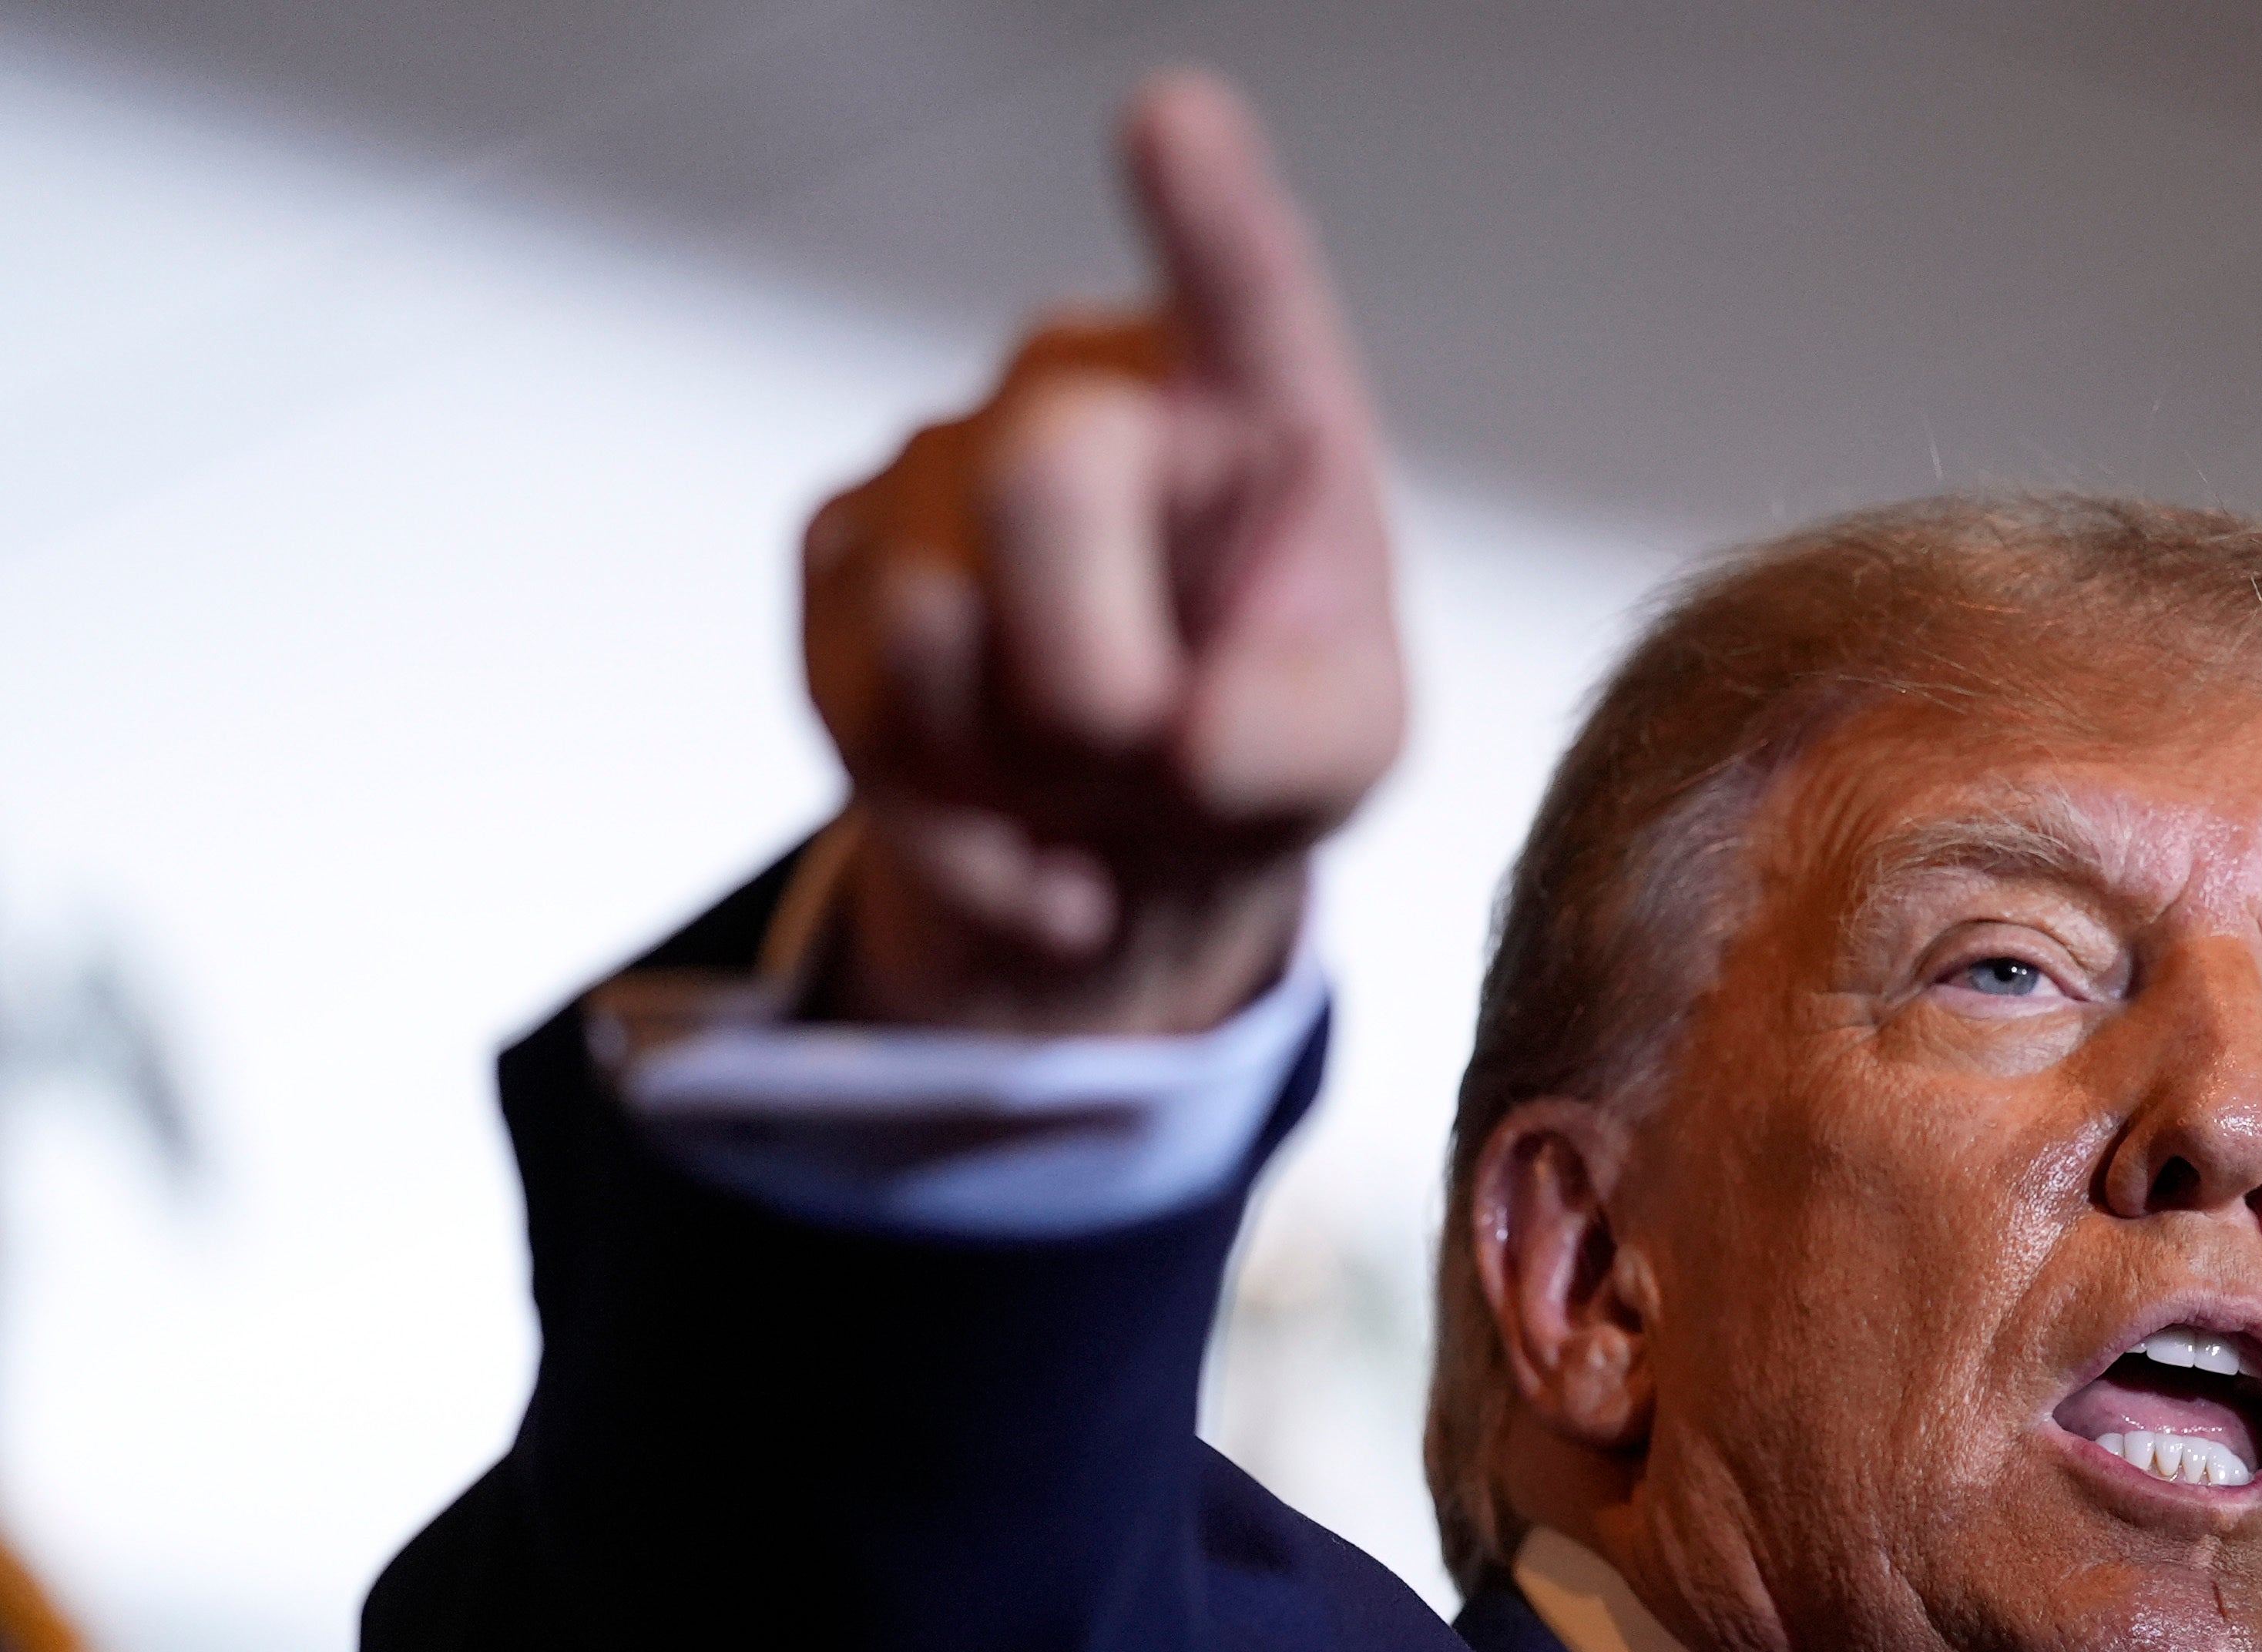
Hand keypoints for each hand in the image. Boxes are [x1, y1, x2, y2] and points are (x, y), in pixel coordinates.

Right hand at [800, 71, 1400, 1033]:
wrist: (1127, 836)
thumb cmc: (1252, 734)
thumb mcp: (1341, 748)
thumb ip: (1301, 732)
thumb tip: (1187, 730)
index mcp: (1250, 408)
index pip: (1244, 293)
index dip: (1206, 210)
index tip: (1175, 121)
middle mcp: (1084, 397)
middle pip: (1041, 489)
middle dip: (1096, 680)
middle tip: (1156, 757)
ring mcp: (941, 468)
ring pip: (933, 637)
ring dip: (1027, 771)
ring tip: (1096, 781)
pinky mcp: (836, 564)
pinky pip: (867, 725)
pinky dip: (964, 828)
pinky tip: (1027, 822)